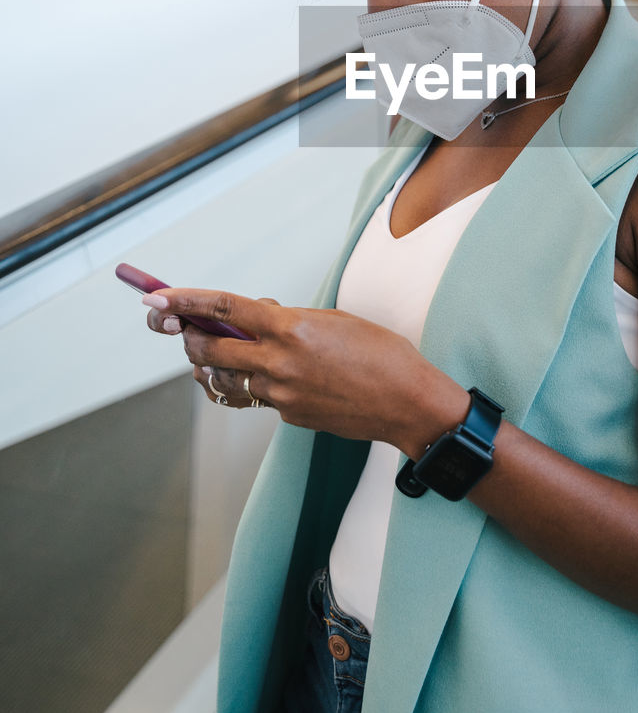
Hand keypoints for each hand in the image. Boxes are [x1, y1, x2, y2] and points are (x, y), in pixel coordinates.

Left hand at [142, 286, 466, 453]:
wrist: (407, 401)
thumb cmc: (378, 350)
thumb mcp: (333, 319)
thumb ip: (288, 319)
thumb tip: (258, 318)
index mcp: (291, 327)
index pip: (224, 308)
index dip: (185, 300)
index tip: (155, 296)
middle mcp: (279, 361)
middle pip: (211, 348)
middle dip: (189, 336)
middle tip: (181, 327)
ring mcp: (282, 394)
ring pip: (226, 378)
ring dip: (214, 362)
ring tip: (214, 351)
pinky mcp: (289, 415)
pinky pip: (256, 397)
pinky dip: (250, 382)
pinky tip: (264, 373)